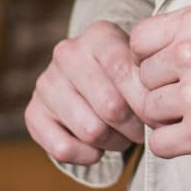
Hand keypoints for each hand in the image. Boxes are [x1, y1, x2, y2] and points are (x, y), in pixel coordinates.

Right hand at [26, 19, 148, 166]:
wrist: (91, 80)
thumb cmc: (125, 75)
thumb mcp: (142, 67)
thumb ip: (150, 82)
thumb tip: (157, 113)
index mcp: (99, 35)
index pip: (124, 72)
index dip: (145, 102)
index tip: (158, 116)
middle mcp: (67, 53)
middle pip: (111, 106)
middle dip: (133, 127)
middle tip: (140, 130)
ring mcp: (46, 82)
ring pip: (91, 130)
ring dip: (114, 142)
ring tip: (122, 136)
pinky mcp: (32, 112)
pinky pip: (63, 149)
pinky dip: (87, 156)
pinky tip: (98, 148)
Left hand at [128, 4, 190, 163]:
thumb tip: (166, 48)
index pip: (140, 38)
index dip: (149, 55)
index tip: (166, 67)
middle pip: (143, 77)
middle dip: (160, 87)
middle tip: (187, 95)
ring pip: (148, 110)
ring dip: (166, 116)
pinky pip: (160, 143)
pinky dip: (172, 142)